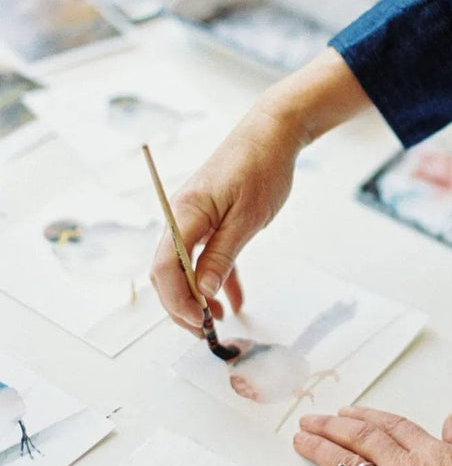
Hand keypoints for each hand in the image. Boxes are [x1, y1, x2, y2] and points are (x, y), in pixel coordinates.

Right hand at [150, 101, 304, 334]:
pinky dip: (218, 279)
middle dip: (181, 305)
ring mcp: (195, 219)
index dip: (176, 299)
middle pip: (168, 272)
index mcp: (184, 214)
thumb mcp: (248, 218)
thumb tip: (202, 290)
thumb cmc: (262, 167)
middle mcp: (182, 217)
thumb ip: (223, 254)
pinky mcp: (211, 219)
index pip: (165, 266)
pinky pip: (207, 256)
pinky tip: (234, 301)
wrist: (273, 133)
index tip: (197, 321)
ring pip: (186, 267)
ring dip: (197, 296)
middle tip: (204, 333)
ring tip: (217, 322)